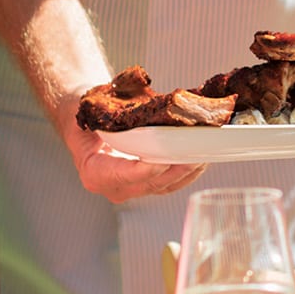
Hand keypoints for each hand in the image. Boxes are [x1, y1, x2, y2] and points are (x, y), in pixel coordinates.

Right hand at [66, 124, 206, 202]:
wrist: (88, 122)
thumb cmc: (91, 113)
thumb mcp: (94, 110)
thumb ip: (112, 112)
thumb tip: (146, 104)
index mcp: (94, 171)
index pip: (123, 175)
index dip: (146, 170)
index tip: (165, 160)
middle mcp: (112, 186)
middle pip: (149, 183)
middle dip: (176, 170)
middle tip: (196, 155)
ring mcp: (130, 189)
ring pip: (164, 186)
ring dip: (187, 172)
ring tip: (206, 154)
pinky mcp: (145, 185)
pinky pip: (169, 184)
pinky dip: (186, 173)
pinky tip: (202, 158)